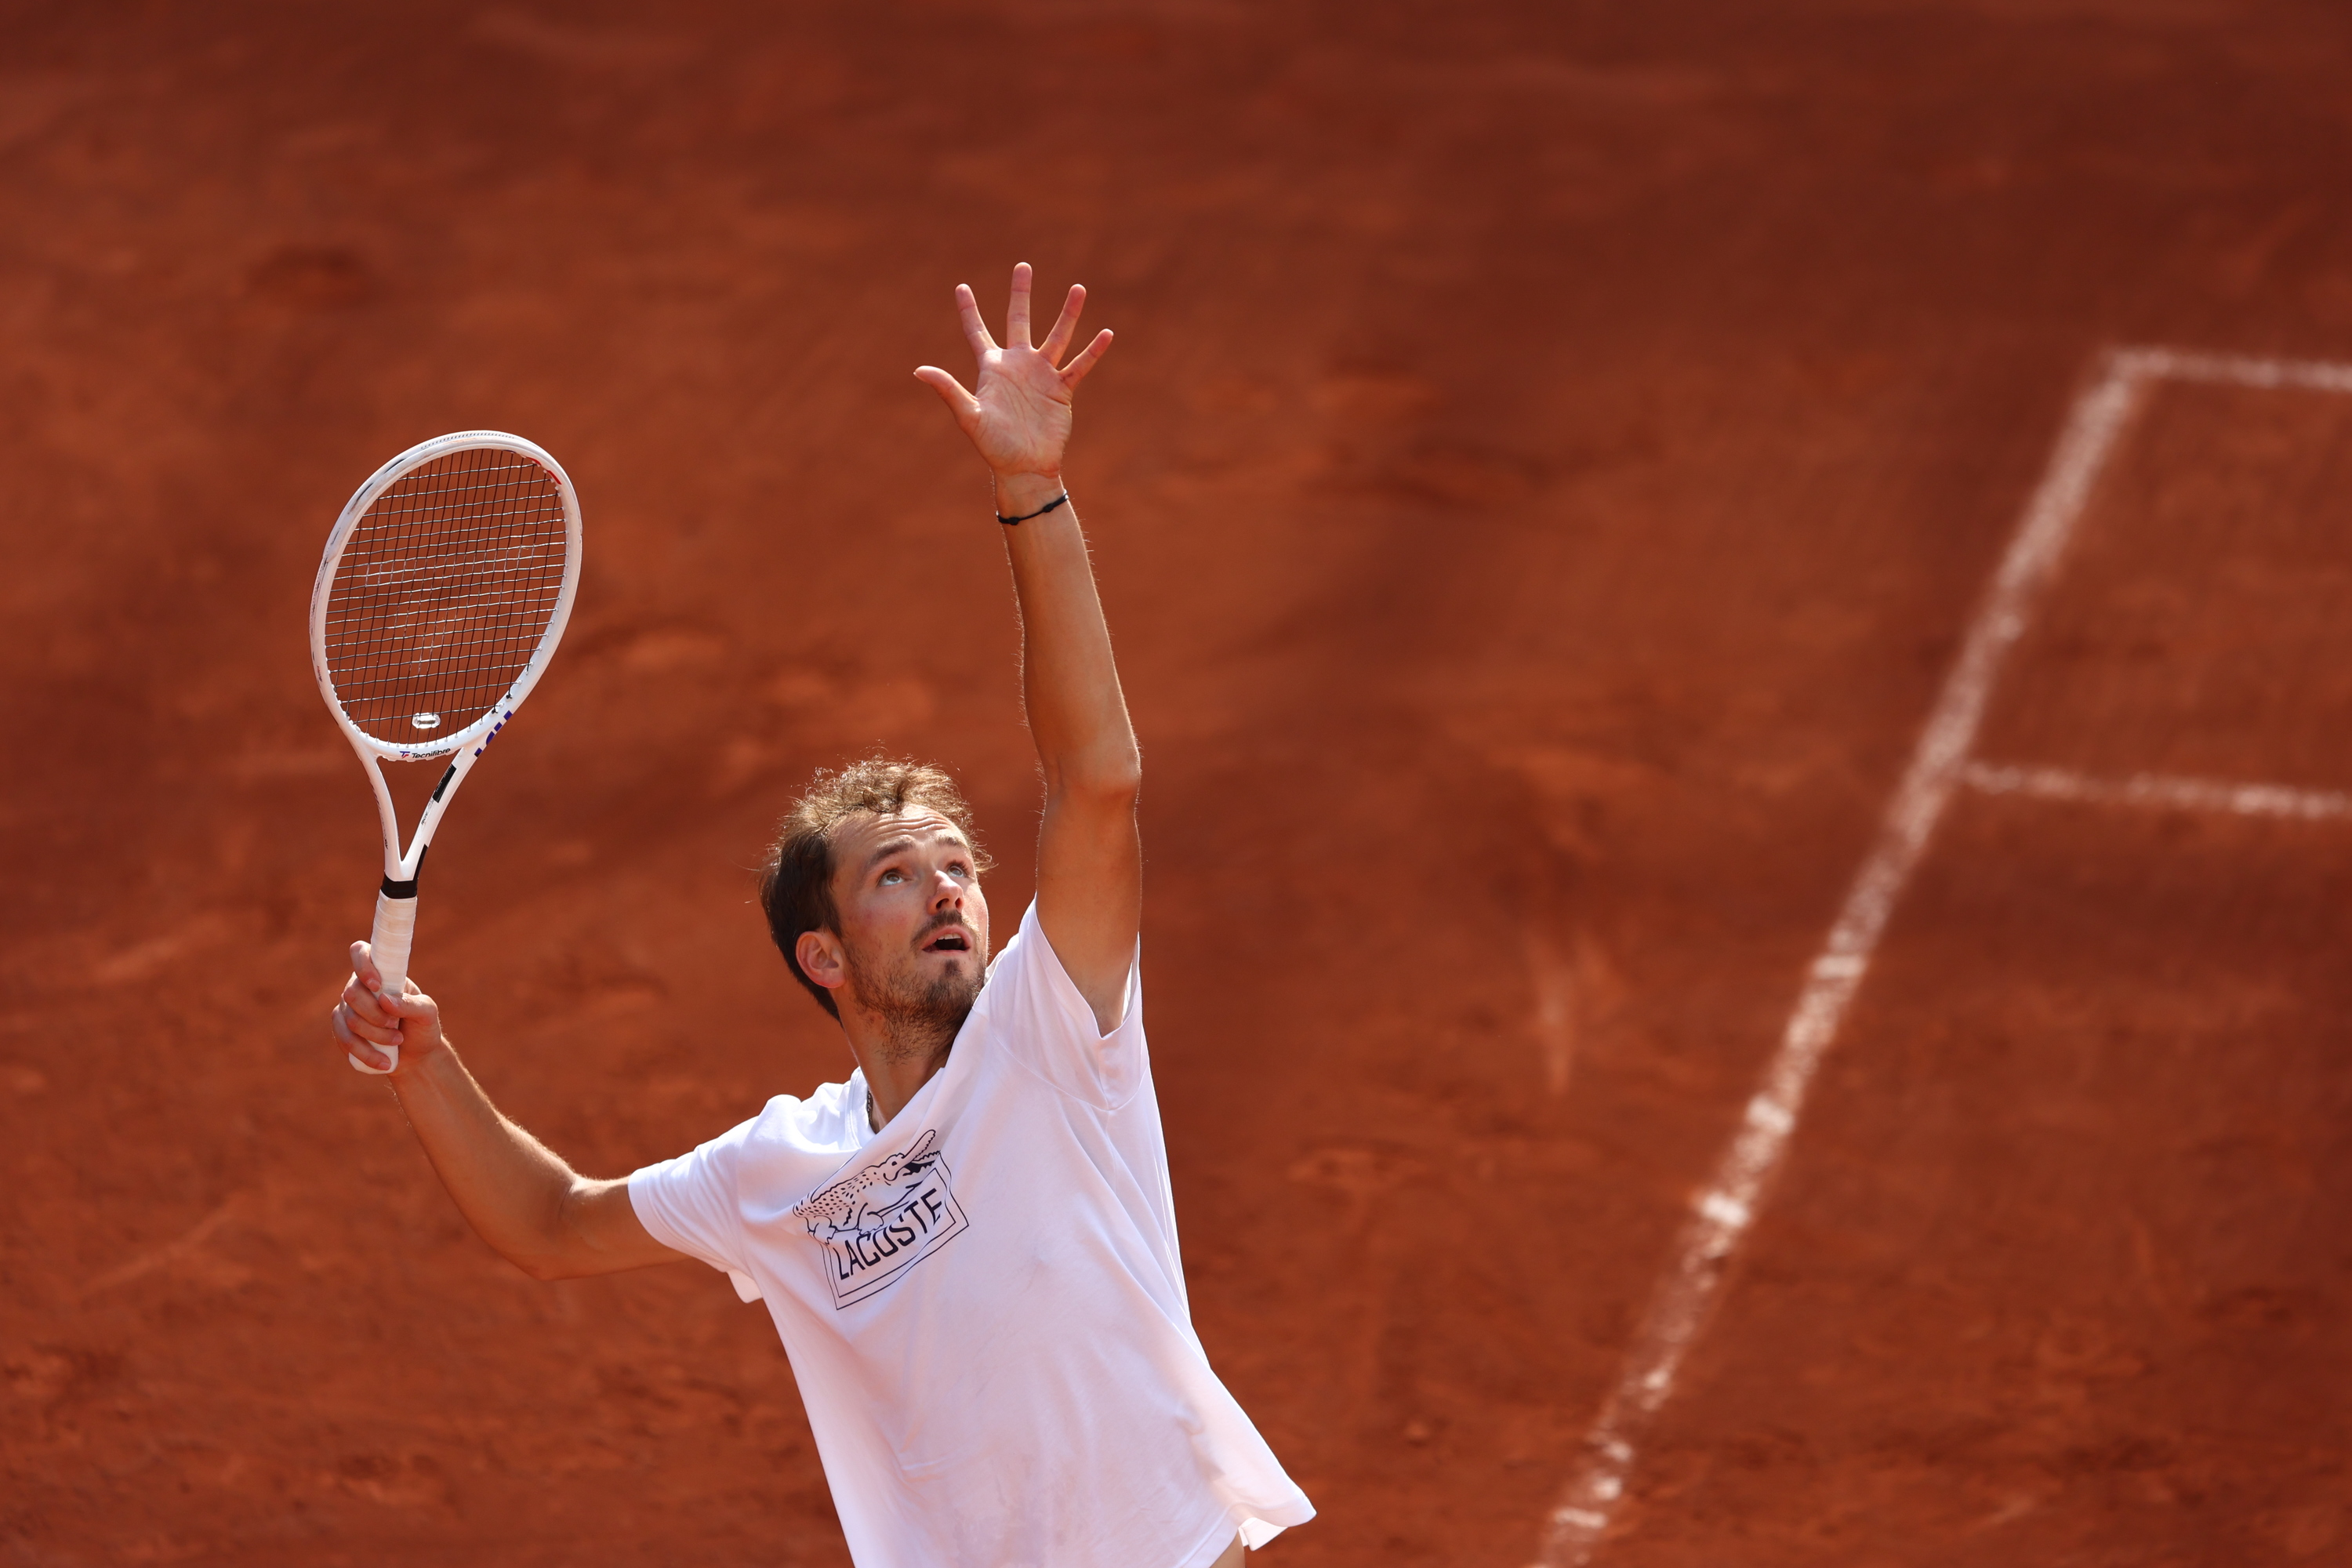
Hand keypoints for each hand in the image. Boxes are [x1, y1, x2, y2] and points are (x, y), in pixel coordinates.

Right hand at [331, 939, 445, 1074]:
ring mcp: (347, 1008)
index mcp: (382, 972)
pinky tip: (384, 1062)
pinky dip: (365, 1052)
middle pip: (352, 994)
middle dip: (376, 1015)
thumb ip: (410, 1004)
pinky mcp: (341, 1030)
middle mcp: (360, 986)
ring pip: (349, 1020)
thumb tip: (385, 1000)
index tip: (377, 985)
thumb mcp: (427, 1013)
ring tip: (396, 1041)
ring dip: (375, 1035)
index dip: (363, 965)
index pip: (360, 952)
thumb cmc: (422, 1027)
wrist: (416, 1056)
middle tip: (396, 1026)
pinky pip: (344, 1040)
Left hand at [915, 262, 1112, 484]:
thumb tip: (919, 370)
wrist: (1024, 467)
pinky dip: (1093, 351)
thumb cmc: (993, 446)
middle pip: (1019, 321)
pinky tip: (1106, 333)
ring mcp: (1041, 376)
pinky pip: (1080, 366)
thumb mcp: (969, 416)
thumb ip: (948, 390)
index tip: (961, 286)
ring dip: (1068, 314)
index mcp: (992, 369)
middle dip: (1020, 294)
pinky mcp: (1062, 390)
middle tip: (1023, 266)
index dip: (969, 309)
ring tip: (1079, 289)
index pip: (977, 332)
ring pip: (1057, 336)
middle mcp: (1018, 366)